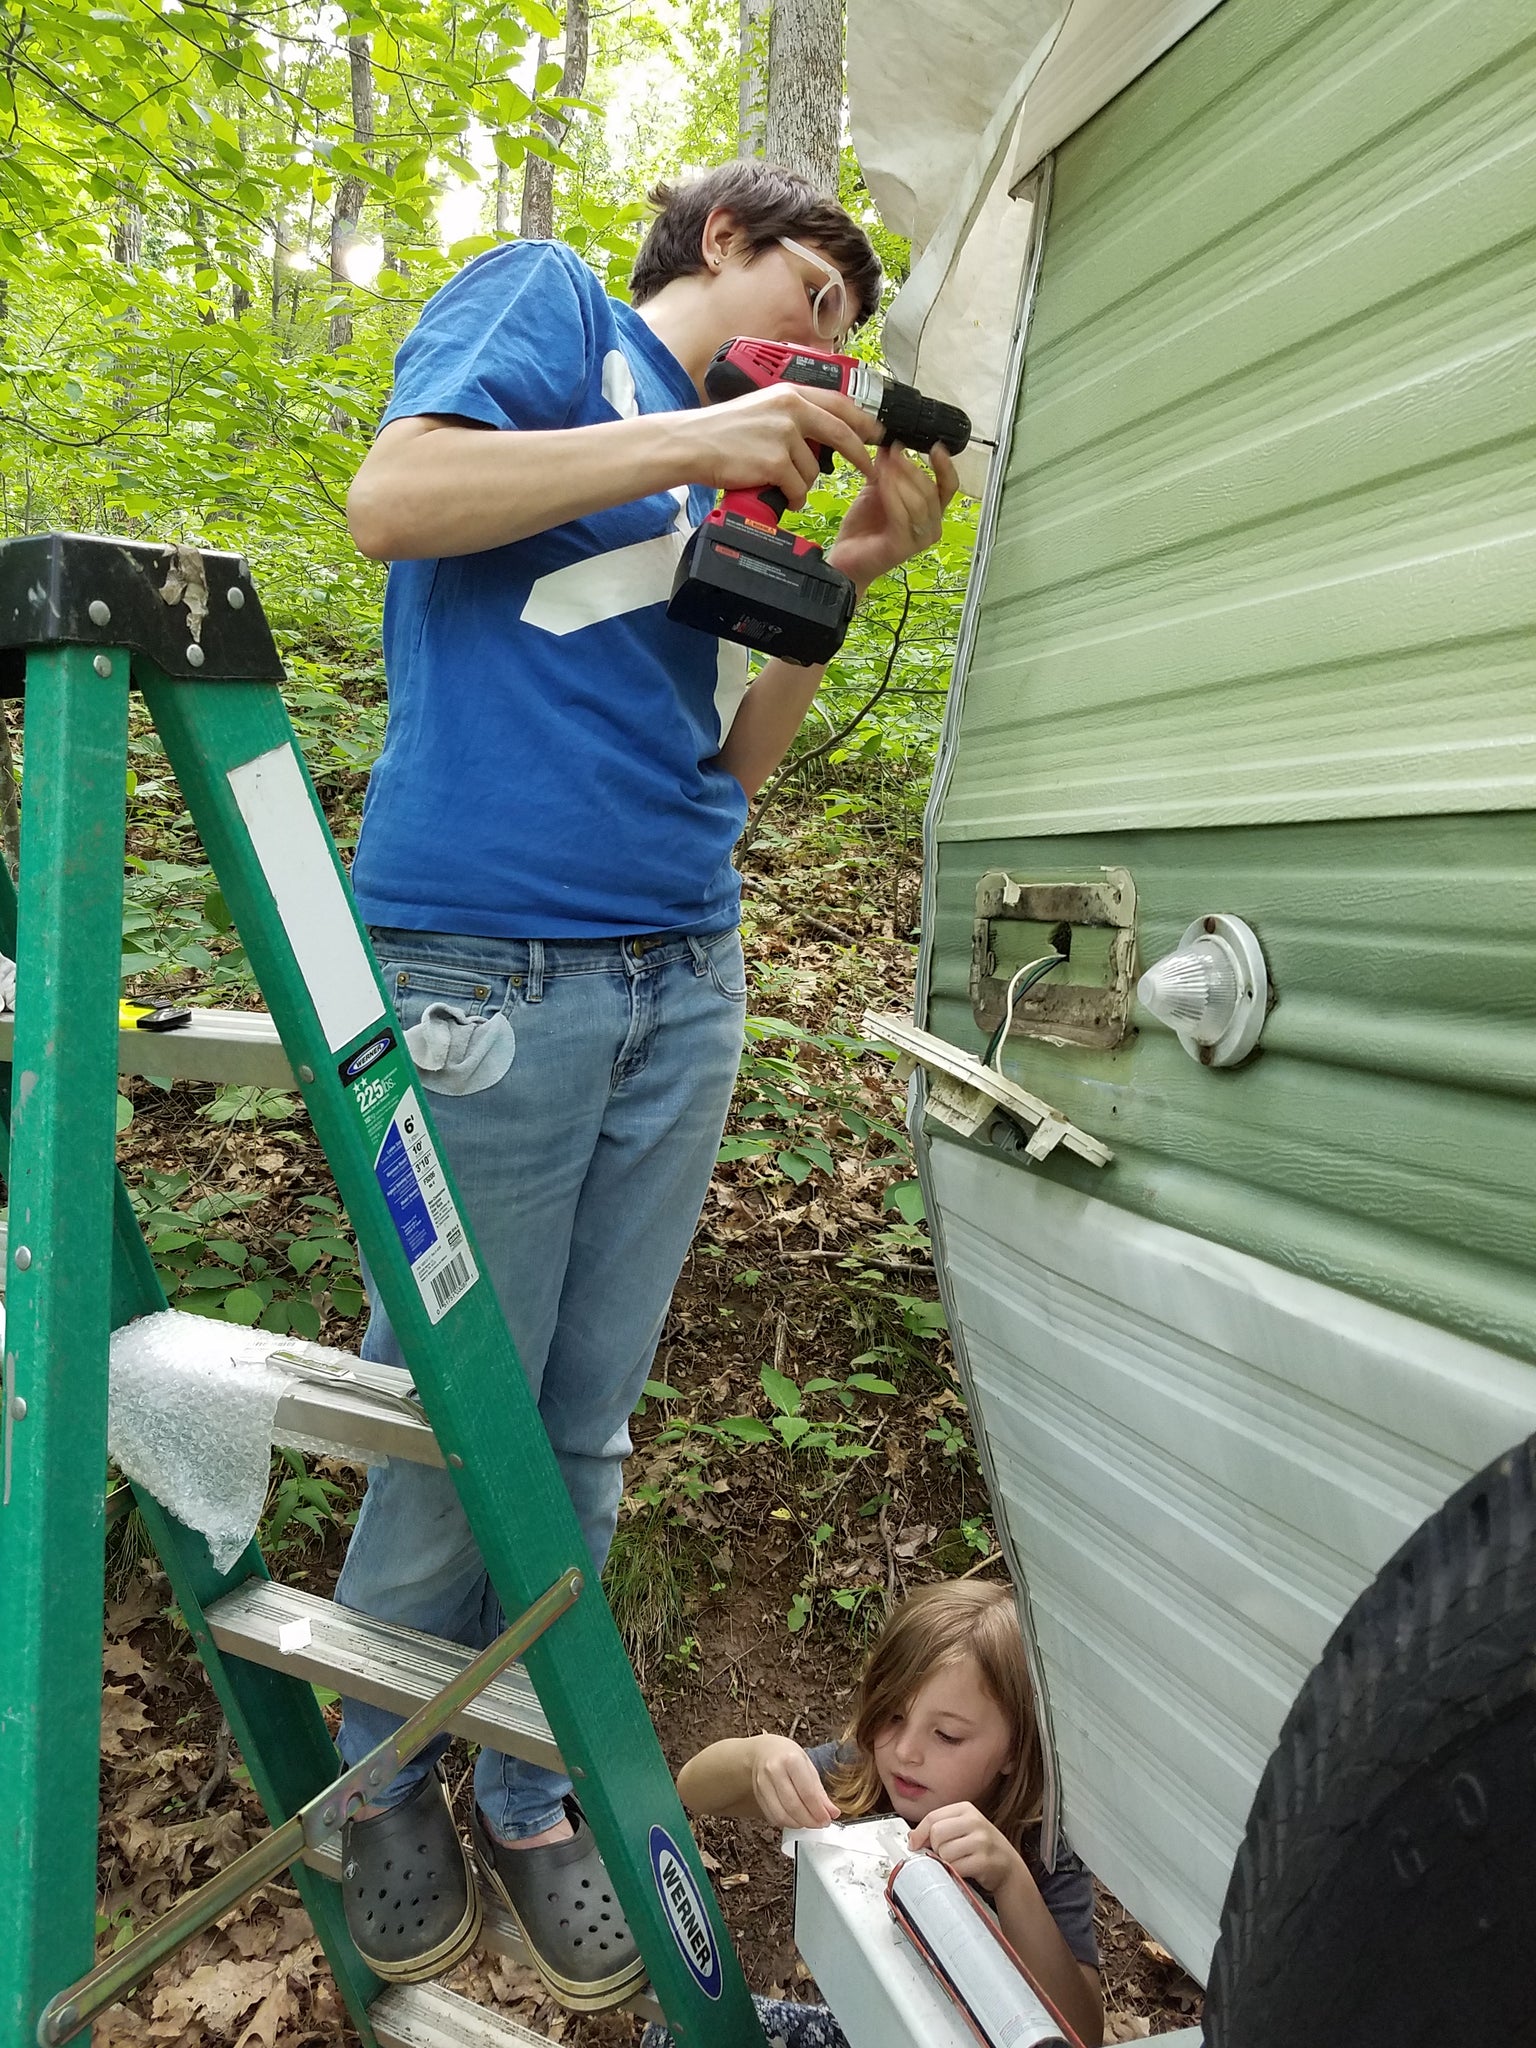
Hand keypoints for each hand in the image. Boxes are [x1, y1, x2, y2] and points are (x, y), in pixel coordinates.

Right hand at [680, 385, 878, 508]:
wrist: (692, 443)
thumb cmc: (722, 432)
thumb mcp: (763, 409)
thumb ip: (793, 415)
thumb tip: (822, 436)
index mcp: (790, 393)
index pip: (840, 404)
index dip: (863, 420)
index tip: (877, 433)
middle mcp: (791, 409)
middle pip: (841, 434)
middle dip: (860, 456)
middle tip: (870, 470)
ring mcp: (784, 435)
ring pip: (814, 470)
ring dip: (802, 484)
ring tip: (780, 483)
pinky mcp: (775, 462)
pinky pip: (798, 488)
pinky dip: (791, 497)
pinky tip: (777, 494)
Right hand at [749, 1735, 841, 1828]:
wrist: (764, 1751)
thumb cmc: (789, 1756)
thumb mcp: (808, 1766)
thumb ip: (820, 1791)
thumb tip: (832, 1813)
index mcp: (791, 1760)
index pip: (807, 1793)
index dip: (819, 1811)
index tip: (827, 1819)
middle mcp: (774, 1771)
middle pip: (793, 1806)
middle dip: (810, 1820)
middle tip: (820, 1823)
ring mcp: (763, 1784)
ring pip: (781, 1815)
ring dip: (798, 1824)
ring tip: (809, 1822)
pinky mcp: (757, 1796)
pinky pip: (772, 1817)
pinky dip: (786, 1823)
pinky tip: (795, 1819)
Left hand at [826, 440, 958, 595]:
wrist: (844, 557)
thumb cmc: (863, 527)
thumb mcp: (877, 490)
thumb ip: (887, 469)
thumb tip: (890, 443)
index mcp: (930, 512)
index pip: (948, 487)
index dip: (946, 466)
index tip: (936, 446)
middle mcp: (931, 527)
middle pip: (932, 491)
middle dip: (911, 467)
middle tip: (893, 452)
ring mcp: (919, 540)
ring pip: (919, 502)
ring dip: (901, 479)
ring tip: (883, 466)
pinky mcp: (902, 547)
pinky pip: (901, 515)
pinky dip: (892, 494)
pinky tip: (880, 482)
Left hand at [908, 1802, 1027, 1898]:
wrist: (1008, 1866)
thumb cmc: (982, 1847)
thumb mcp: (962, 1829)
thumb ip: (939, 1828)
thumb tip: (912, 1837)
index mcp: (966, 1809)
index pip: (933, 1817)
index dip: (919, 1833)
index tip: (914, 1844)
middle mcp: (974, 1821)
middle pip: (936, 1833)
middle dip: (934, 1848)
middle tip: (942, 1855)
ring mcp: (981, 1841)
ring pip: (944, 1852)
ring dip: (944, 1862)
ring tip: (956, 1862)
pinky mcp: (984, 1861)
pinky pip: (955, 1868)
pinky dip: (953, 1873)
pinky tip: (961, 1871)